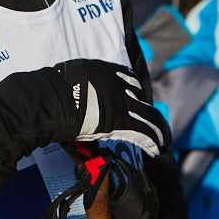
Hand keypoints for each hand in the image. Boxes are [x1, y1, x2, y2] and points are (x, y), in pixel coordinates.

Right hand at [56, 59, 171, 156]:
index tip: (138, 100)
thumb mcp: (74, 74)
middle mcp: (119, 85)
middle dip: (149, 112)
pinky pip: (143, 131)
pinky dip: (153, 140)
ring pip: (148, 115)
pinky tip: (157, 147)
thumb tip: (80, 87)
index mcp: (108, 71)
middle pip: (141, 99)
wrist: (54, 97)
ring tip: (164, 138)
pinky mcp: (121, 121)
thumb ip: (84, 80)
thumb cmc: (55, 87)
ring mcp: (122, 102)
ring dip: (158, 128)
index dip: (136, 92)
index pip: (130, 80)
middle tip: (155, 122)